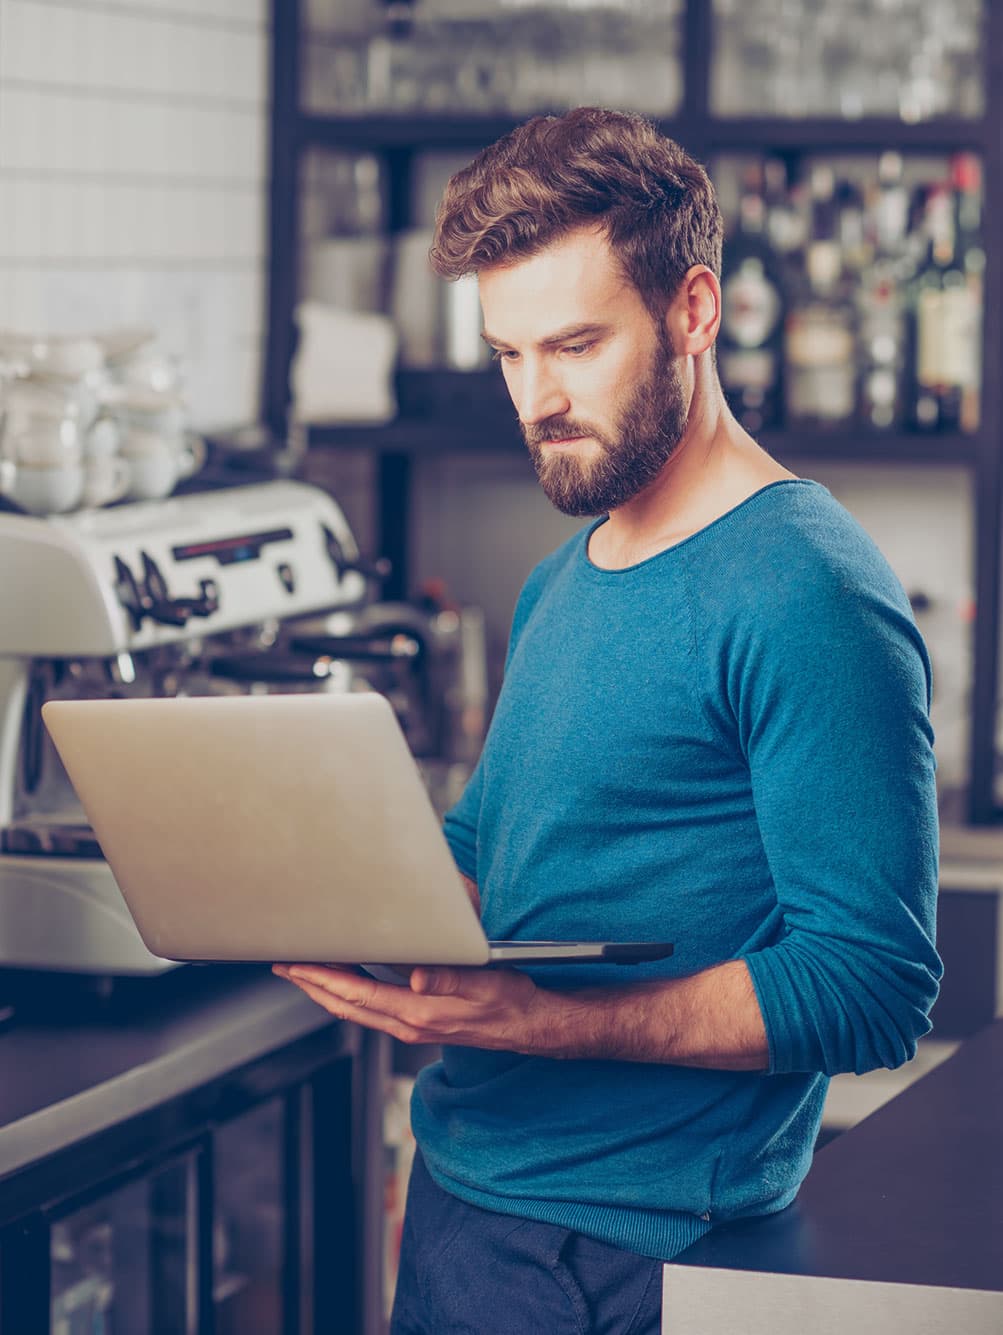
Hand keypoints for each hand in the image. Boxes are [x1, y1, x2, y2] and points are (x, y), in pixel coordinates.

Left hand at [272, 961, 566, 1054]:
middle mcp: (409, 1024)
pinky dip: (350, 994)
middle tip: (285, 963)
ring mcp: (413, 1027)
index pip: (357, 994)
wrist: (531, 1026)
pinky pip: (372, 1010)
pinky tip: (348, 980)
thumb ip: (450, 978)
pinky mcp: (420, 1023)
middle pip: (346, 1005)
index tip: (296, 964)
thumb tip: (416, 975)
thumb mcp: (486, 983)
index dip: (322, 978)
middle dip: (312, 985)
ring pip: (356, 1009)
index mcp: (419, 1013)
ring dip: (327, 991)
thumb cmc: (511, 1000)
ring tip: (305, 971)